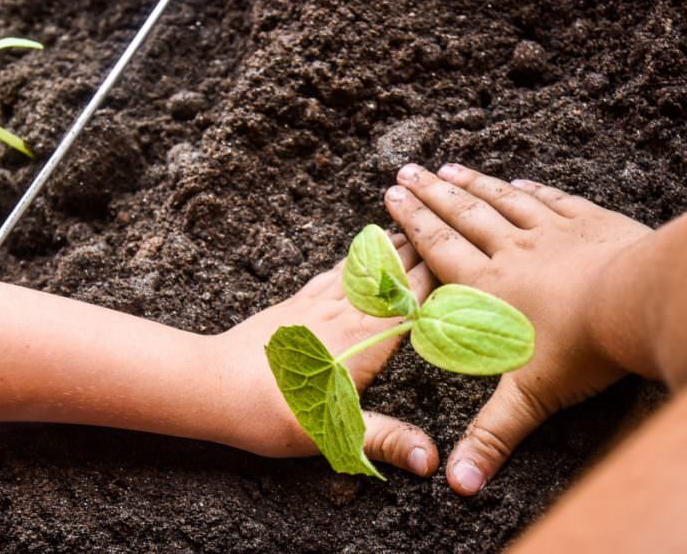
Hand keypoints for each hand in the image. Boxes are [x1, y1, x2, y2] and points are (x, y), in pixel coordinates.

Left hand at [216, 235, 439, 476]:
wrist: (211, 384)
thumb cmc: (271, 413)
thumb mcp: (332, 434)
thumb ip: (385, 440)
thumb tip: (431, 460)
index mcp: (364, 342)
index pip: (415, 301)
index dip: (445, 279)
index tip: (475, 262)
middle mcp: (344, 314)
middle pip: (394, 275)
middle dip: (426, 252)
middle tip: (454, 228)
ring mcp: (317, 304)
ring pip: (365, 267)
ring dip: (393, 246)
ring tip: (415, 226)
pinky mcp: (294, 304)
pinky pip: (333, 272)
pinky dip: (354, 258)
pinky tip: (357, 252)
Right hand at [384, 162, 651, 494]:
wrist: (639, 304)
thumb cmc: (581, 349)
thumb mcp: (528, 399)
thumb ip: (490, 437)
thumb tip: (458, 484)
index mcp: (489, 287)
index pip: (440, 248)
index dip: (413, 221)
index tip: (392, 196)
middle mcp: (512, 252)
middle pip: (463, 215)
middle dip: (432, 193)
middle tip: (407, 171)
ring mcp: (551, 232)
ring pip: (502, 201)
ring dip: (473, 184)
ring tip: (449, 168)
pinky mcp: (588, 223)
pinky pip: (550, 200)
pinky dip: (530, 190)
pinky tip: (519, 181)